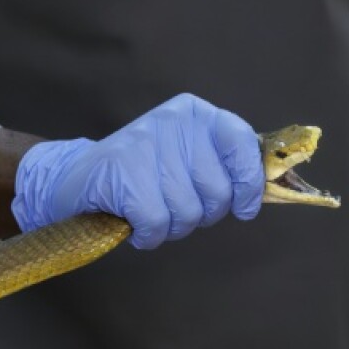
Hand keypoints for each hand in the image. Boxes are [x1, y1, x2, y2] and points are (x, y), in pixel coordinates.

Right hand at [11, 94, 264, 249]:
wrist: (74, 178)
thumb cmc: (142, 175)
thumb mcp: (186, 158)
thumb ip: (224, 167)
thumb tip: (274, 189)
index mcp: (195, 113)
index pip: (241, 143)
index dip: (248, 183)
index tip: (245, 207)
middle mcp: (171, 121)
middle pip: (216, 191)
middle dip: (200, 213)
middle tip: (174, 207)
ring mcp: (144, 143)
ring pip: (187, 211)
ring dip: (170, 227)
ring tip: (150, 212)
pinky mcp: (121, 171)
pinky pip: (157, 221)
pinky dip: (148, 235)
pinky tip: (134, 224)